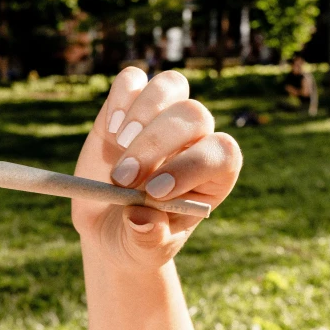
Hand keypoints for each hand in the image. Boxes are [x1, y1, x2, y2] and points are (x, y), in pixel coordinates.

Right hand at [72, 67, 242, 270]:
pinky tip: (110, 130)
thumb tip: (142, 218)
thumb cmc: (137, 240)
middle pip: (194, 116)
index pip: (221, 153)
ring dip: (142, 114)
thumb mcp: (143, 250)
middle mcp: (194, 140)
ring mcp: (162, 118)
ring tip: (118, 149)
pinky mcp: (128, 107)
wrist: (108, 228)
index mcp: (213, 175)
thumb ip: (148, 238)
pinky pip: (133, 80)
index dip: (193, 165)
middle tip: (124, 180)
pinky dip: (121, 97)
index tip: (155, 193)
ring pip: (172, 86)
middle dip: (156, 145)